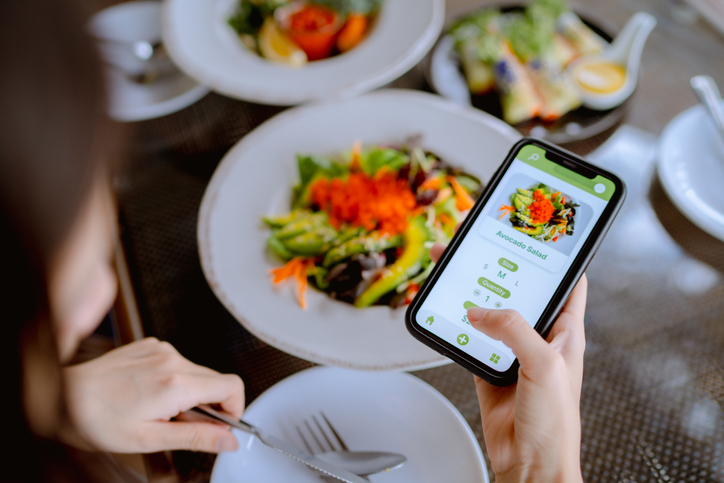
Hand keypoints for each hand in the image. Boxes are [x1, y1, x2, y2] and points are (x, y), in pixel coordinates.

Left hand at [61, 337, 243, 453]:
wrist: (62, 398)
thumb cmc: (98, 421)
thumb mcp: (150, 439)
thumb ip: (197, 438)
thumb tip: (228, 441)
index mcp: (177, 384)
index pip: (231, 386)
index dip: (234, 408)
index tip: (222, 425)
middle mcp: (172, 360)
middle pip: (216, 380)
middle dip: (209, 405)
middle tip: (182, 425)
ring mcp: (160, 350)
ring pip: (197, 372)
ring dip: (190, 392)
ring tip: (160, 410)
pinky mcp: (150, 346)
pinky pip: (178, 362)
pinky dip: (174, 379)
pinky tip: (149, 394)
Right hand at [430, 243, 585, 482]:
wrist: (531, 465)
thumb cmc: (556, 424)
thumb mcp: (543, 365)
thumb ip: (513, 330)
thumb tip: (480, 312)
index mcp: (566, 332)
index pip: (566, 283)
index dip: (554, 257)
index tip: (537, 234)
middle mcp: (540, 339)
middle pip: (519, 294)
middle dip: (500, 270)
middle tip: (480, 246)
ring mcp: (514, 353)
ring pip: (492, 315)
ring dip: (475, 297)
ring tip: (457, 272)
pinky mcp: (490, 370)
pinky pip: (472, 341)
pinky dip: (460, 328)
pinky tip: (450, 314)